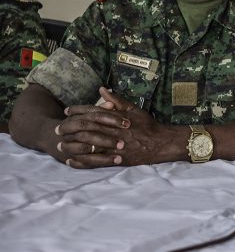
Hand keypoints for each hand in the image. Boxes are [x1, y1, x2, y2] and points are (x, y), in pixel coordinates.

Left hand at [57, 87, 178, 167]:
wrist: (160, 143)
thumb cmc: (148, 125)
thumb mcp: (134, 109)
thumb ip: (117, 100)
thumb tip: (102, 89)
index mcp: (116, 118)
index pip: (93, 112)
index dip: (78, 111)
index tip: (67, 111)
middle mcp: (112, 131)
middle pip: (86, 127)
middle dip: (70, 128)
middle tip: (58, 129)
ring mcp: (113, 146)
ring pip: (88, 144)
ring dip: (72, 145)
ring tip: (61, 145)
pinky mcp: (115, 159)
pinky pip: (94, 161)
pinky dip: (81, 162)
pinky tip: (71, 161)